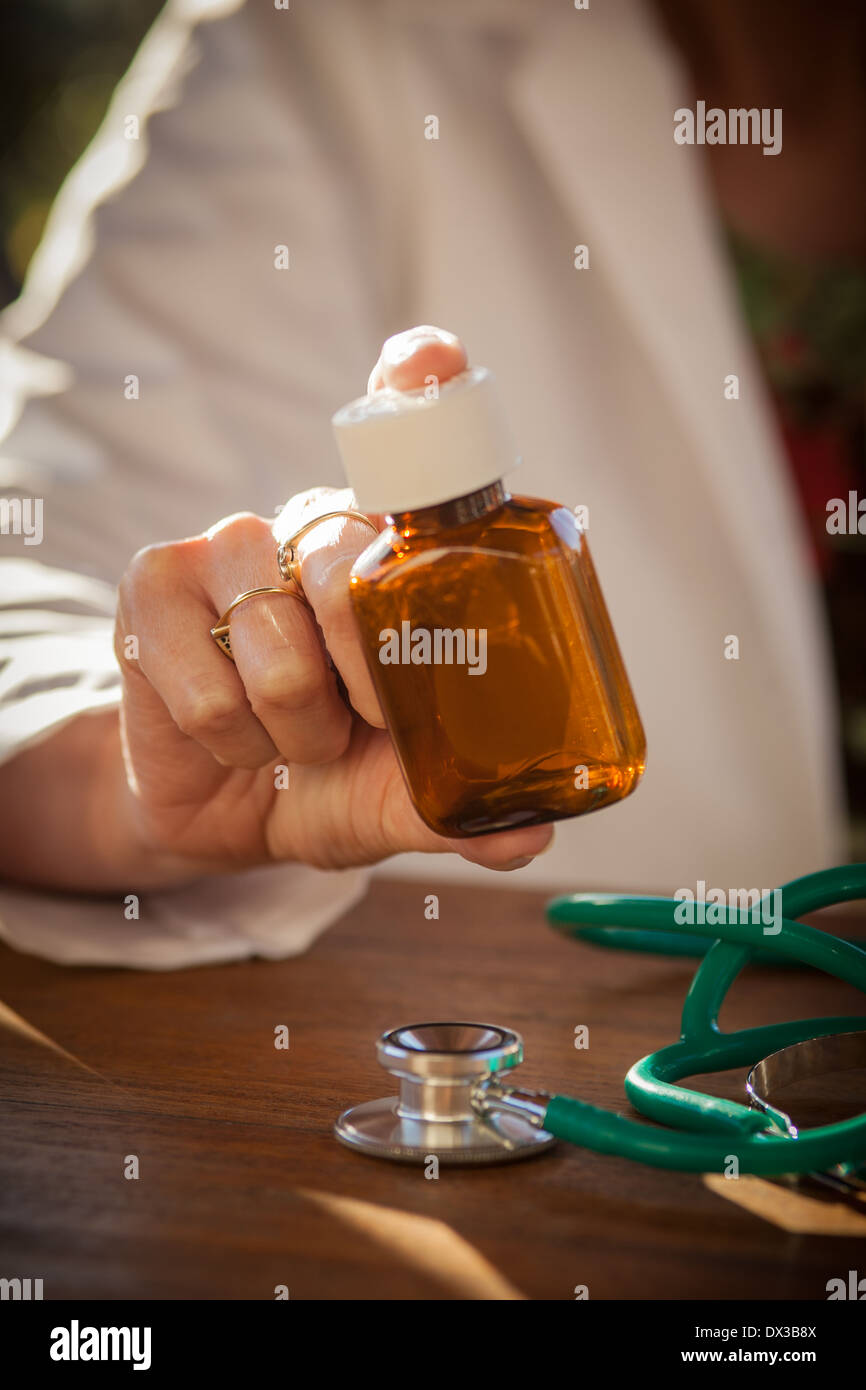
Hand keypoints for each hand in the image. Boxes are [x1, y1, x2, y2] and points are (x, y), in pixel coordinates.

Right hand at [114, 326, 553, 878]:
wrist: (227, 809)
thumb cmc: (331, 774)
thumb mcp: (404, 793)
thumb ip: (462, 804)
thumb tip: (537, 831)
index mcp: (389, 547)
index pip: (407, 433)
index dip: (421, 389)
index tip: (430, 364)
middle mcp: (315, 525)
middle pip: (354, 570)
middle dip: (371, 686)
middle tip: (362, 723)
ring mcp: (228, 545)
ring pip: (281, 654)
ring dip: (296, 734)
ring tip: (292, 736)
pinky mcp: (153, 582)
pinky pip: (209, 688)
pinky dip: (231, 742)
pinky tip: (230, 735)